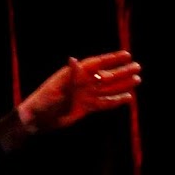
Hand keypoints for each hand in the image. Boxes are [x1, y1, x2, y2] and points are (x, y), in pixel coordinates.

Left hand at [17, 50, 140, 133]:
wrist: (36, 120)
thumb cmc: (42, 101)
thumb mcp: (56, 88)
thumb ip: (69, 76)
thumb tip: (74, 60)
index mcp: (74, 74)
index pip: (97, 63)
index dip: (112, 59)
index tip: (127, 55)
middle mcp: (82, 83)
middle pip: (105, 75)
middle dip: (121, 72)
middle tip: (138, 68)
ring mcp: (84, 95)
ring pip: (107, 89)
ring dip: (122, 85)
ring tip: (137, 81)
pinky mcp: (85, 108)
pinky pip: (104, 103)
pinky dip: (115, 101)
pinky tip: (128, 98)